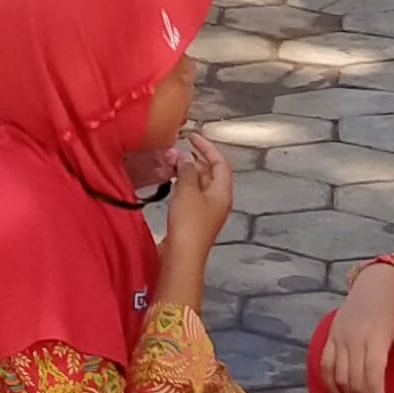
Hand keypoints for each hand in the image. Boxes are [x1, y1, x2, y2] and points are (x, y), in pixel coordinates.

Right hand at [162, 129, 235, 252]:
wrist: (182, 256)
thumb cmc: (189, 224)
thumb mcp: (187, 191)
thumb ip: (186, 170)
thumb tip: (184, 156)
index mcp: (222, 192)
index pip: (220, 162)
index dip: (207, 147)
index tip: (192, 137)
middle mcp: (218, 200)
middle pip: (211, 172)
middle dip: (195, 159)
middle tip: (176, 150)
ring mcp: (207, 211)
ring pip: (200, 184)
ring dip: (187, 171)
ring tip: (170, 163)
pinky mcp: (195, 219)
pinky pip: (192, 194)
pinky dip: (183, 184)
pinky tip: (171, 182)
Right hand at [318, 260, 393, 392]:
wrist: (374, 279)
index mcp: (375, 334)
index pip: (372, 369)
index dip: (375, 392)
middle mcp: (353, 337)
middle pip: (355, 378)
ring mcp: (339, 337)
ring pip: (339, 375)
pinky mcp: (331, 336)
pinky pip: (325, 364)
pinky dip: (329, 383)